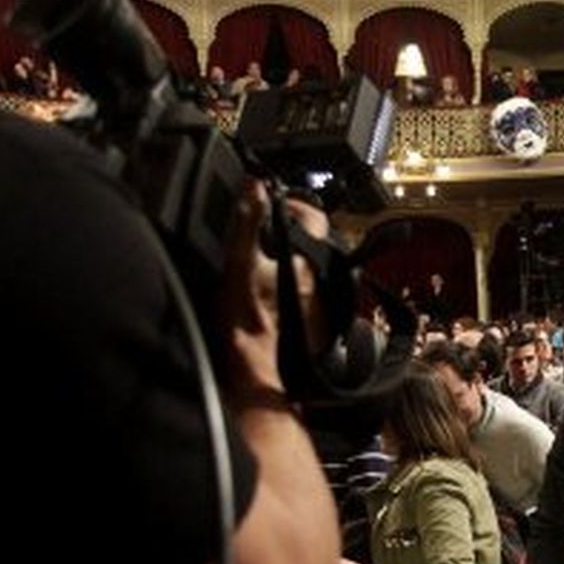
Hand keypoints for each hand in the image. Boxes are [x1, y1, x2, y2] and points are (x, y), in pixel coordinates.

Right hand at [224, 184, 329, 398]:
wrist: (258, 377)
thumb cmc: (246, 325)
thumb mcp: (238, 265)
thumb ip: (247, 223)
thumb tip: (255, 187)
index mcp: (309, 262)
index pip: (314, 216)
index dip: (292, 205)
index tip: (272, 206)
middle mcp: (324, 281)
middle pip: (313, 242)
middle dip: (290, 234)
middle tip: (263, 235)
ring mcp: (324, 304)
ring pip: (313, 268)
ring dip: (293, 261)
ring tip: (264, 266)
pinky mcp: (320, 325)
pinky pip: (311, 294)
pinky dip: (295, 287)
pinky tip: (273, 296)